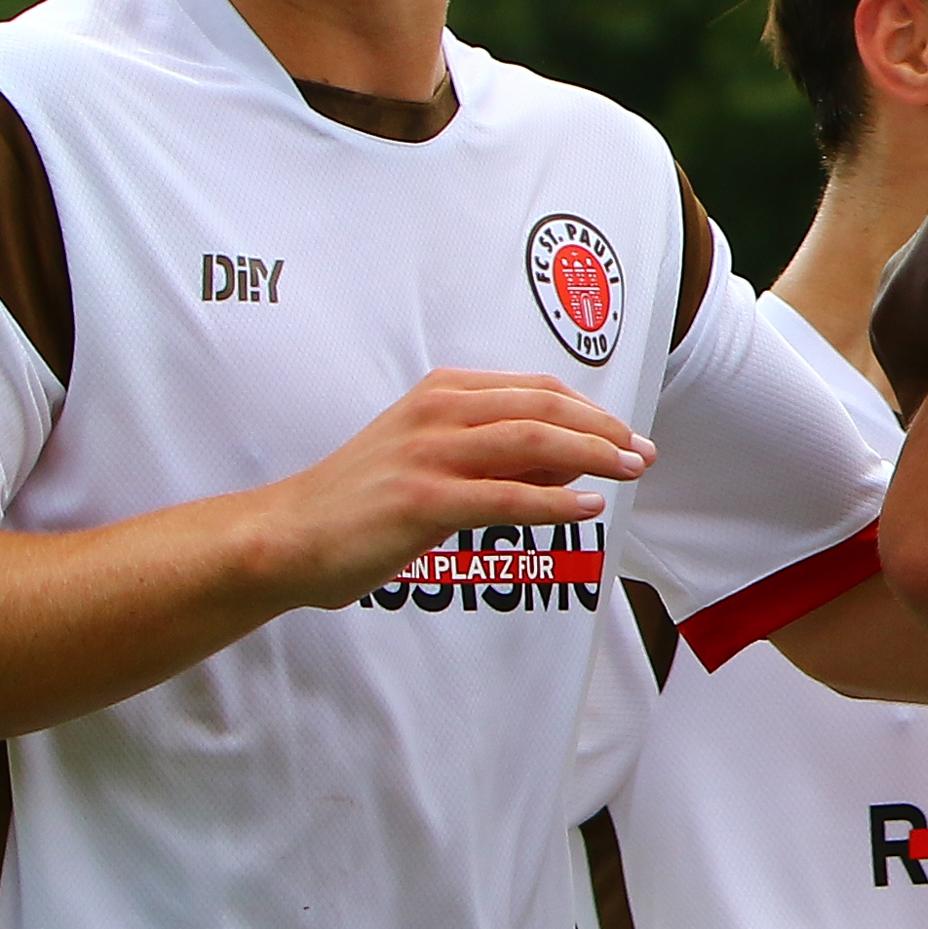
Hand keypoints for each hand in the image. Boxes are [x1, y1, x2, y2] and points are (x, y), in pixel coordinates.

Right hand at [262, 371, 649, 607]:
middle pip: (545, 408)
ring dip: (593, 455)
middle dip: (604, 428)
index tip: (626, 433)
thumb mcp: (431, 461)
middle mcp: (438, 413)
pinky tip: (587, 508)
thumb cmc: (361, 503)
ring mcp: (429, 454)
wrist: (284, 538)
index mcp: (442, 394)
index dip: (591, 410)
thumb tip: (571, 463)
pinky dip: (555, 502)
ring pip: (534, 442)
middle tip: (643, 453)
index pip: (537, 390)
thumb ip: (498, 457)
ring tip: (629, 471)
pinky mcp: (422, 500)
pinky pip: (507, 497)